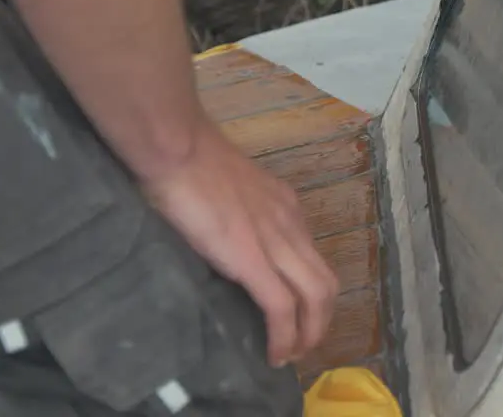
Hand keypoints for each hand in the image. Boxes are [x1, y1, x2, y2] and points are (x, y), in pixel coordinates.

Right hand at [141, 125, 338, 366]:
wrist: (177, 147)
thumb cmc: (186, 160)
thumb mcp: (227, 187)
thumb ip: (236, 212)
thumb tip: (223, 236)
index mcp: (284, 206)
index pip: (311, 256)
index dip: (309, 291)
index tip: (296, 313)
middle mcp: (290, 224)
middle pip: (325, 282)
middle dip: (320, 320)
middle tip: (300, 346)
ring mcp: (276, 241)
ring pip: (316, 297)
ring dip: (309, 333)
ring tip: (291, 356)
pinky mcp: (253, 259)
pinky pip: (282, 307)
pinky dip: (284, 336)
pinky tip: (275, 354)